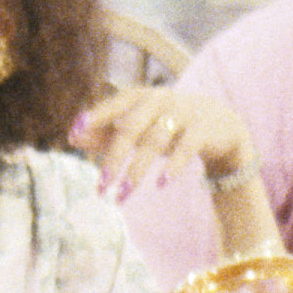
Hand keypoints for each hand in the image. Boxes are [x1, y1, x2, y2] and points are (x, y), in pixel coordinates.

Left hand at [69, 88, 256, 203]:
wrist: (221, 126)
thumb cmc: (170, 127)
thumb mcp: (139, 128)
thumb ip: (107, 132)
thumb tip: (71, 136)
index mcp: (142, 97)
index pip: (115, 105)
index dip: (95, 117)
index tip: (74, 134)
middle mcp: (161, 100)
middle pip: (131, 127)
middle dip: (114, 157)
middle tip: (101, 185)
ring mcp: (184, 113)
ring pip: (155, 141)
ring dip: (137, 170)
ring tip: (122, 195)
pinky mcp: (203, 129)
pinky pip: (186, 147)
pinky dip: (173, 166)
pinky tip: (161, 184)